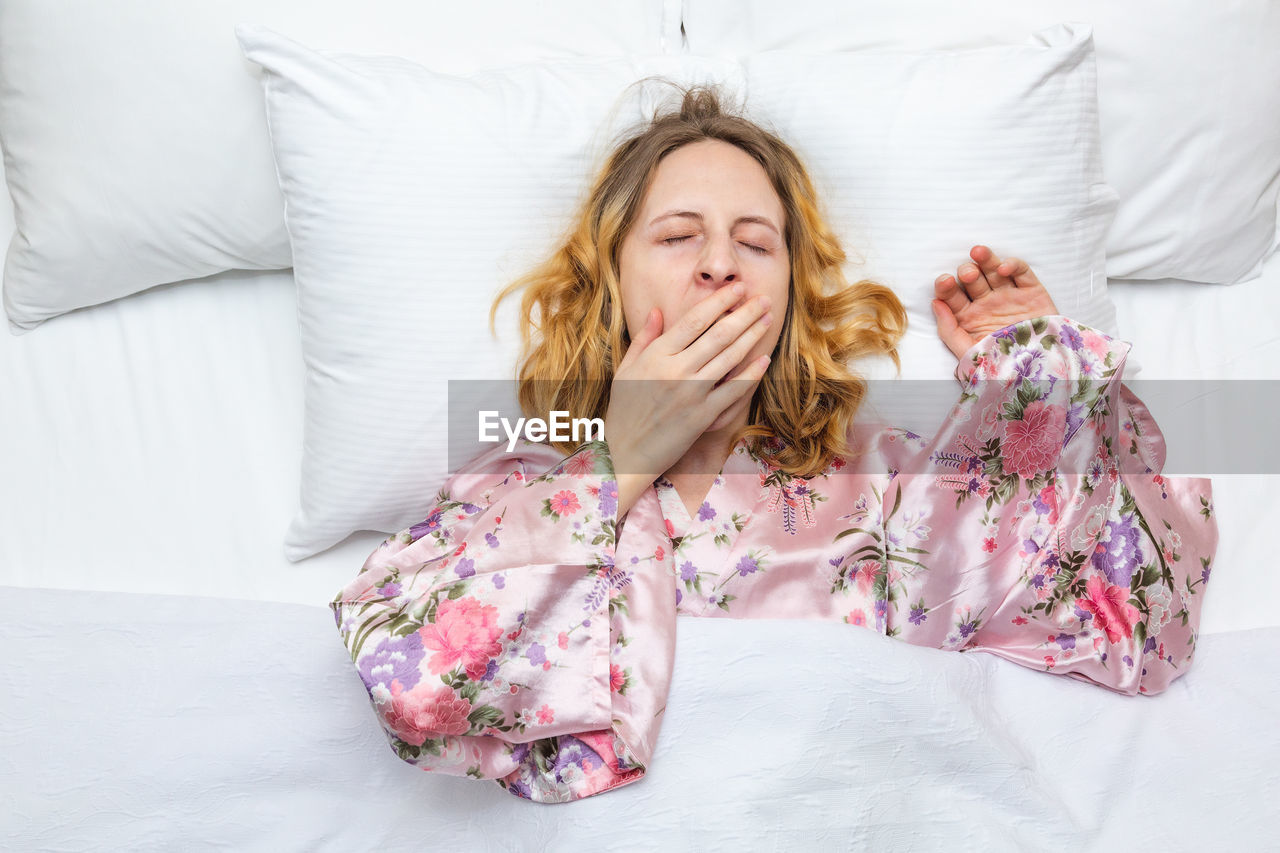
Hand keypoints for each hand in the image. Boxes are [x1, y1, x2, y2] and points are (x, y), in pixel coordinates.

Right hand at [604, 284, 772, 516]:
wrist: (624, 453)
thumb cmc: (624, 411)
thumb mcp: (626, 370)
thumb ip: (644, 338)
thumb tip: (657, 310)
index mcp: (656, 355)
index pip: (694, 320)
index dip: (719, 301)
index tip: (737, 288)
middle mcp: (675, 370)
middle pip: (718, 334)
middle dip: (744, 313)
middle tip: (763, 299)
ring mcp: (691, 393)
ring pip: (729, 357)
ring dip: (752, 336)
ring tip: (767, 319)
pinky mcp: (703, 416)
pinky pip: (734, 391)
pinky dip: (751, 374)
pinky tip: (764, 359)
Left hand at [931, 245, 1059, 359]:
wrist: (1037, 373)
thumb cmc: (999, 364)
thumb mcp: (968, 351)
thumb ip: (948, 329)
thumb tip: (934, 303)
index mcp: (968, 316)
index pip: (952, 295)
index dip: (946, 286)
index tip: (944, 282)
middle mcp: (987, 303)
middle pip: (972, 279)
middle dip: (967, 272)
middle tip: (967, 274)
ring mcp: (1008, 296)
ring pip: (994, 270)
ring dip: (985, 259)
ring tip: (977, 253)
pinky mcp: (1031, 292)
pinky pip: (1021, 272)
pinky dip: (1013, 265)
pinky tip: (1004, 268)